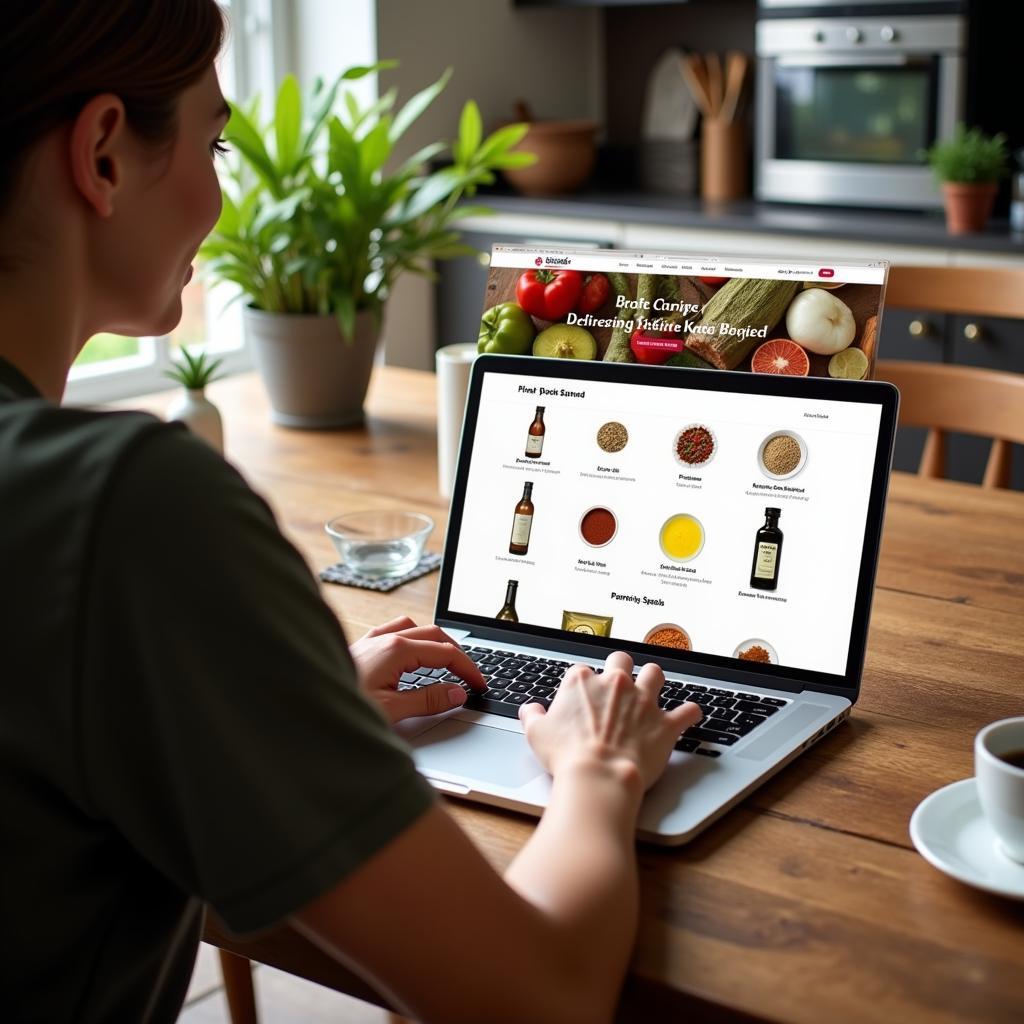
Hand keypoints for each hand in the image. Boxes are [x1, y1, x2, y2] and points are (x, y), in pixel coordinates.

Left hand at [350, 616, 485, 723]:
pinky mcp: (360, 647)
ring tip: (445, 663)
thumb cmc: (341, 706)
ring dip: (433, 642)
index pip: (445, 652)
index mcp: (396, 649)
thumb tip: (457, 693)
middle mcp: (384, 638)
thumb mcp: (392, 710)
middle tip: (470, 676)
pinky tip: (408, 655)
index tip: (479, 685)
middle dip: (457, 653)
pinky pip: (393, 631)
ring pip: (413, 628)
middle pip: (434, 635)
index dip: (468, 668)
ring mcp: (371, 640)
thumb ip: (428, 700)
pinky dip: (410, 639)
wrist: (301, 706)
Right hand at [518, 651, 702, 789]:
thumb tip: (529, 709)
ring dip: (654, 680)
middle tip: (620, 683)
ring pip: (655, 674)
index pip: (583, 670)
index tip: (584, 698)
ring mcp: (643, 701)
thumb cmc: (567, 756)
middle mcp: (615, 684)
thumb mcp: (536, 734)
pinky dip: (689, 712)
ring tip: (652, 689)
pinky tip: (689, 714)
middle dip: (622, 669)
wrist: (598, 776)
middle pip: (622, 660)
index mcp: (583, 682)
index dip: (583, 684)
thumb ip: (532, 716)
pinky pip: (687, 711)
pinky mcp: (665, 723)